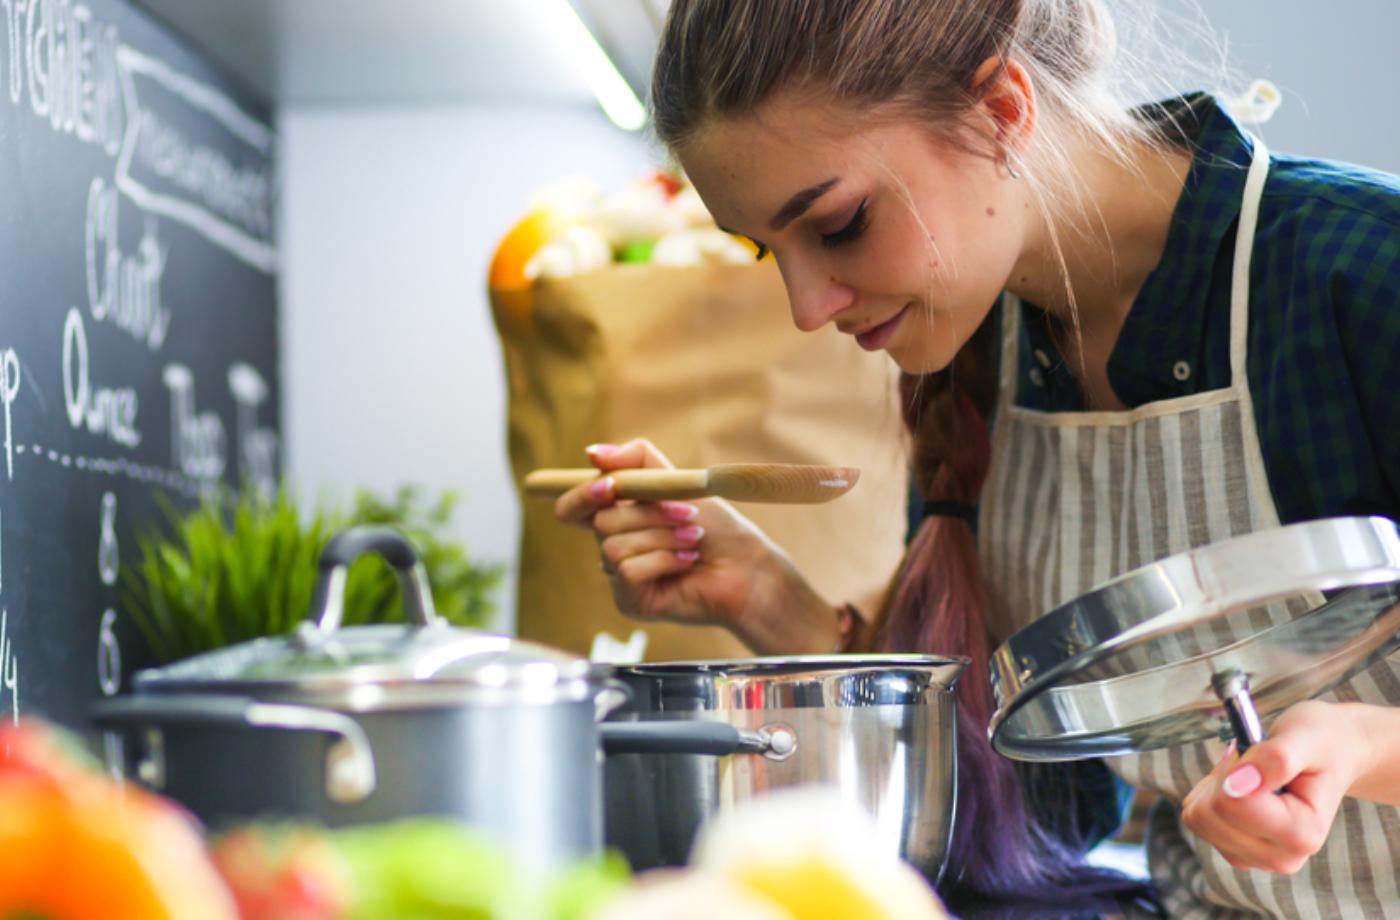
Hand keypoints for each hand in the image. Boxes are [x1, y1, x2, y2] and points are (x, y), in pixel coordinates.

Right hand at [553, 438, 838, 653]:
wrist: (748, 566)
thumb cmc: (717, 527)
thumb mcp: (676, 481)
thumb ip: (636, 460)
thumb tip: (591, 453)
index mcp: (618, 517)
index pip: (572, 507)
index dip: (582, 494)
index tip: (610, 486)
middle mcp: (613, 547)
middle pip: (600, 521)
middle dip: (649, 513)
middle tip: (688, 514)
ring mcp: (619, 577)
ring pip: (615, 546)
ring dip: (662, 537)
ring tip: (693, 539)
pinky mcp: (631, 602)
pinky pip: (628, 572)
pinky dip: (664, 560)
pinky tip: (687, 562)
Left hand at [1180, 700, 1371, 873]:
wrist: (1333, 755)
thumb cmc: (1319, 744)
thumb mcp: (1305, 737)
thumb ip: (1276, 759)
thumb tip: (1237, 785)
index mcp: (1302, 835)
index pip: (1231, 804)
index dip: (1234, 769)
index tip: (1258, 755)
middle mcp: (1282, 858)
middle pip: (1207, 814)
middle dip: (1222, 778)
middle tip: (1253, 763)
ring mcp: (1257, 859)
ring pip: (1196, 818)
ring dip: (1214, 786)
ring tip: (1250, 775)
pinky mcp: (1237, 852)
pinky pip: (1196, 819)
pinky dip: (1209, 796)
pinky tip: (1240, 788)